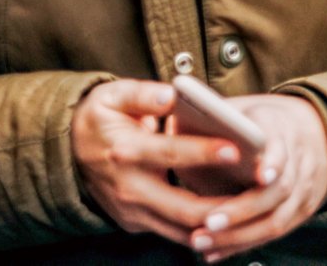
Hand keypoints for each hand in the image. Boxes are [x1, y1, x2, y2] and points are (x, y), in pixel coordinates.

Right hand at [70, 80, 249, 244]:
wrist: (68, 154)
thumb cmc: (98, 120)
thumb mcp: (111, 96)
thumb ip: (142, 94)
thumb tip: (172, 95)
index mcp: (124, 150)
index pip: (170, 152)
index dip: (204, 151)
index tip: (236, 148)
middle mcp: (129, 187)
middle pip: (184, 207)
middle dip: (224, 206)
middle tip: (257, 195)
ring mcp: (132, 212)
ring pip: (183, 230)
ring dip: (217, 225)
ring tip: (251, 211)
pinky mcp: (136, 224)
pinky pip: (174, 233)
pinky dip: (201, 231)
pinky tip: (227, 220)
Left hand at [187, 94, 326, 262]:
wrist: (298, 132)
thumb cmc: (251, 121)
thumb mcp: (238, 109)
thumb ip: (212, 115)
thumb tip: (172, 117)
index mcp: (281, 130)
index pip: (283, 148)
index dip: (274, 164)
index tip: (260, 176)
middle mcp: (298, 163)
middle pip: (276, 194)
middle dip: (241, 211)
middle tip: (207, 221)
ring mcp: (301, 192)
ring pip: (274, 222)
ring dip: (236, 236)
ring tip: (200, 241)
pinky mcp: (297, 214)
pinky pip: (269, 237)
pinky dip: (240, 245)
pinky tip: (212, 252)